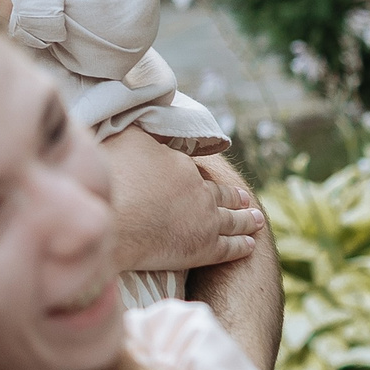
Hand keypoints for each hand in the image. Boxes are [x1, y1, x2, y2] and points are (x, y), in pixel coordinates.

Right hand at [103, 128, 261, 276]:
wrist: (114, 221)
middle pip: (222, 195)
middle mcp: (200, 191)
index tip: (205, 179)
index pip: (194, 171)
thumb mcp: (125, 139)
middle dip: (235, 197)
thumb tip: (148, 121)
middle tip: (247, 199)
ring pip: (232, 220)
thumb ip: (141, 132)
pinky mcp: (203, 249)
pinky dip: (241, 246)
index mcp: (182, 166)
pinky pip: (229, 248)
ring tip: (256, 219)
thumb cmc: (113, 178)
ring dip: (246, 220)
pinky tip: (249, 245)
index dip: (200, 177)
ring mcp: (206, 220)